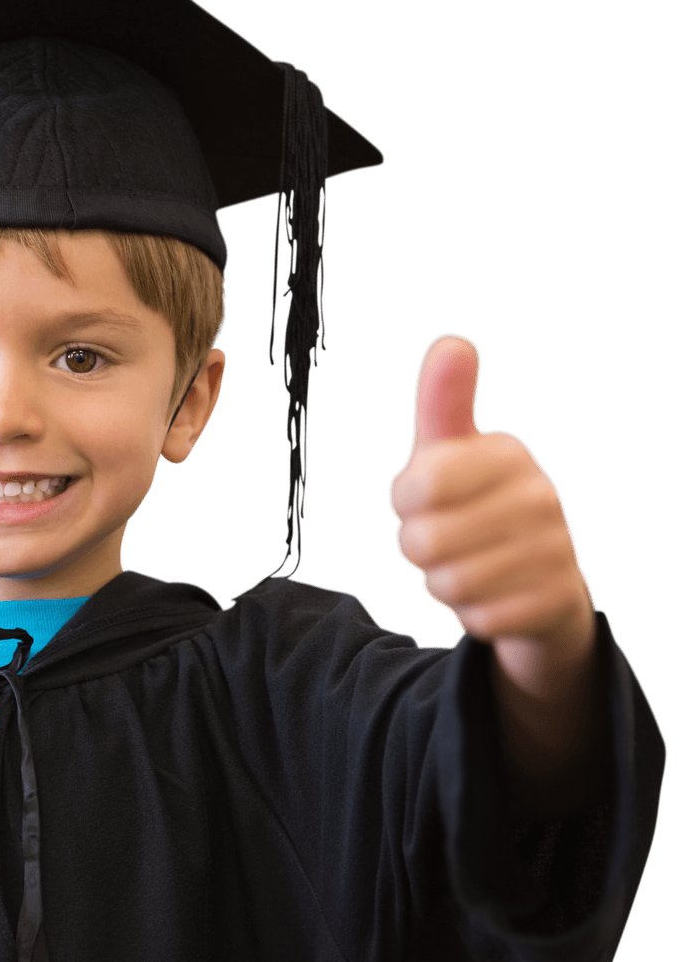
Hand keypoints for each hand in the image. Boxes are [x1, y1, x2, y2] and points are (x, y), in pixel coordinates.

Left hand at [389, 334, 594, 663]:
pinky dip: (471, 614)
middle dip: (419, 549)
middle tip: (443, 539)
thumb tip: (452, 342)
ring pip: (448, 584)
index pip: (418, 487)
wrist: (537, 575)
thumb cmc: (472, 502)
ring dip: (442, 583)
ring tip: (466, 564)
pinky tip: (491, 594)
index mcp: (508, 454)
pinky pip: (478, 619)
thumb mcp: (449, 452)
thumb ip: (442, 403)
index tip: (424, 499)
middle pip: (424, 543)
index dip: (406, 504)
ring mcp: (556, 549)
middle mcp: (541, 496)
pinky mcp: (557, 600)